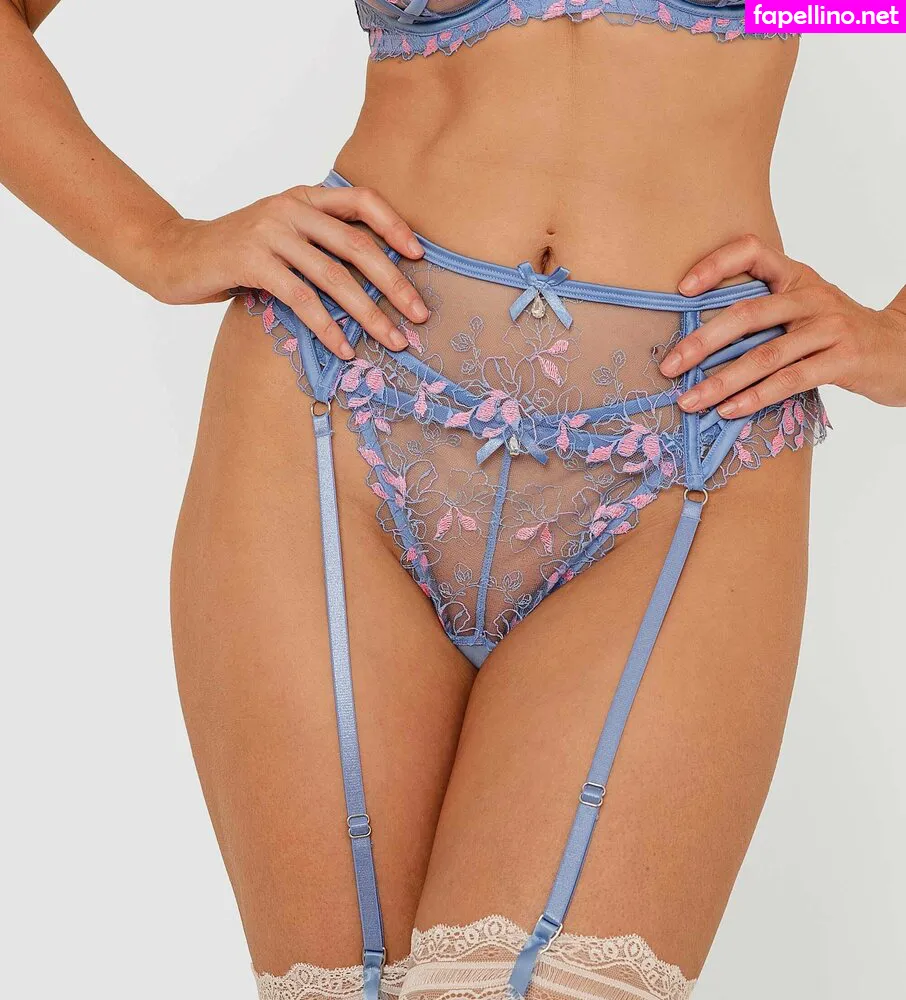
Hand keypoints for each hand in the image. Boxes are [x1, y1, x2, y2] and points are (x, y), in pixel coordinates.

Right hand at [142, 184, 428, 359]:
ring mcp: (270, 233)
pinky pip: (301, 298)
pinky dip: (327, 327)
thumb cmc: (235, 253)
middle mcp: (290, 208)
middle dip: (395, 283)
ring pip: (334, 276)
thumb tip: (372, 278)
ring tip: (393, 341)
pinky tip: (344, 349)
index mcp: (303, 198)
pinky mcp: (251, 262)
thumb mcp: (280, 236)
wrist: (173, 254)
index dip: (394, 226)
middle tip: (421, 315)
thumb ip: (317, 244)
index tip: (420, 256)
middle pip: (357, 245)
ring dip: (369, 313)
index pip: (361, 201)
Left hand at [658, 234, 905, 414]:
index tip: (682, 291)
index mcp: (795, 276)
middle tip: (669, 366)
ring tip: (689, 401)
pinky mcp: (843, 359)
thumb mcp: (801, 310)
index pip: (752, 251)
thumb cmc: (834, 333)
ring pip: (764, 355)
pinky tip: (727, 410)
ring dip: (720, 382)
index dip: (715, 265)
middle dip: (701, 343)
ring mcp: (830, 326)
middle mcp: (811, 295)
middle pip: (747, 314)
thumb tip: (694, 341)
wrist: (900, 349)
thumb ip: (760, 315)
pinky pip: (790, 380)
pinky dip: (754, 398)